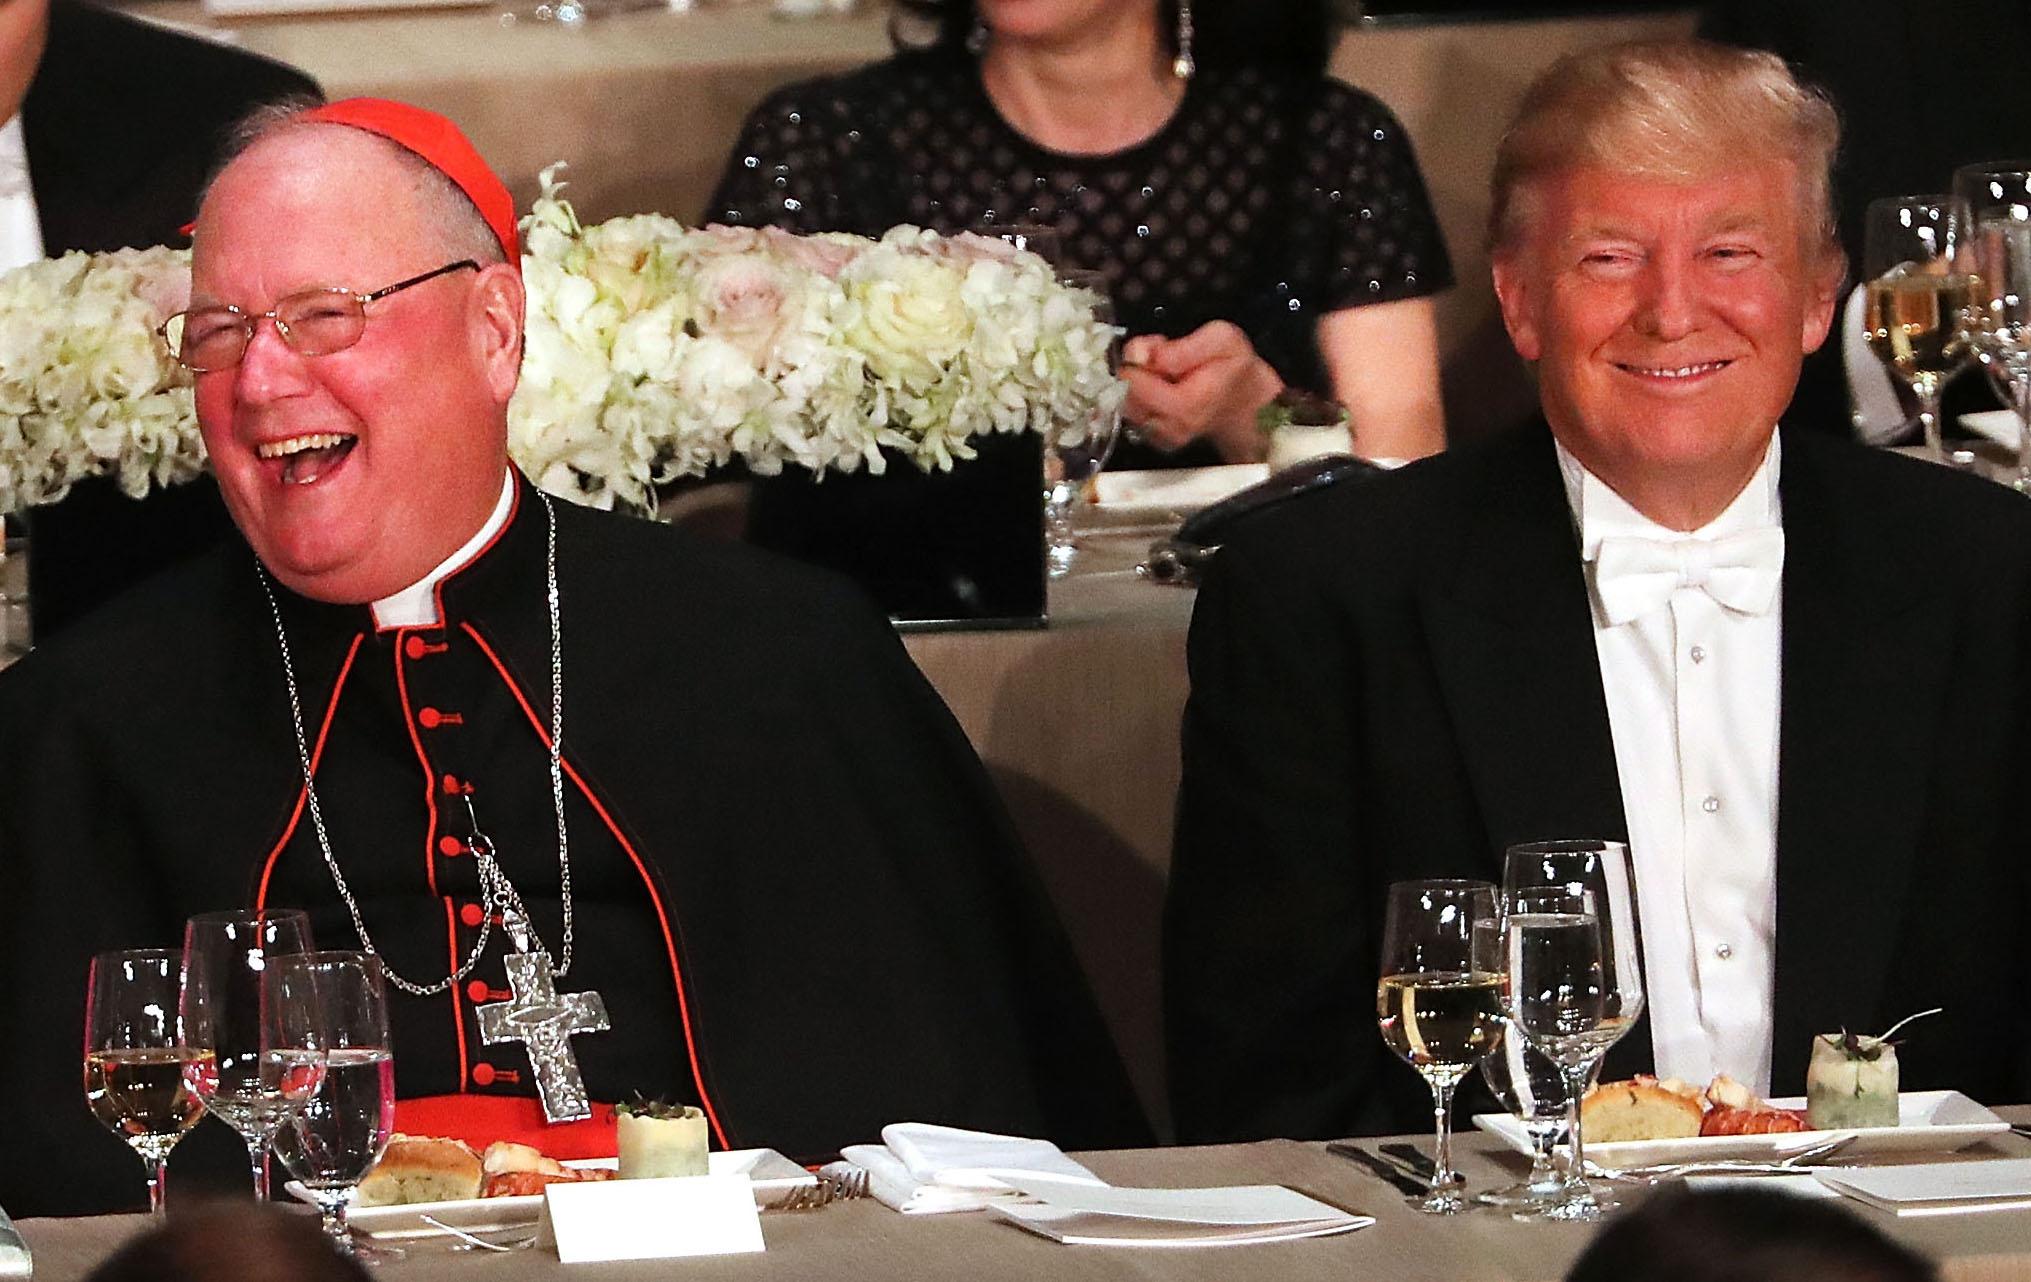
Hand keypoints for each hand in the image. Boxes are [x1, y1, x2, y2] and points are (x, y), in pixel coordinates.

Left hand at [1121, 321, 1283, 461]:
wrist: (1246, 397)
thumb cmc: (1235, 367)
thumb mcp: (1221, 340)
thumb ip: (1182, 348)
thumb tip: (1145, 356)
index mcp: (1186, 407)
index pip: (1136, 387)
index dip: (1137, 363)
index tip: (1153, 348)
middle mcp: (1170, 429)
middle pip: (1126, 396)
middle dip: (1136, 370)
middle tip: (1161, 354)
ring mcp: (1161, 437)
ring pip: (1125, 404)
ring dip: (1137, 382)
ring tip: (1165, 369)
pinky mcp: (1154, 438)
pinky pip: (1131, 412)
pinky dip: (1139, 395)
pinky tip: (1161, 385)